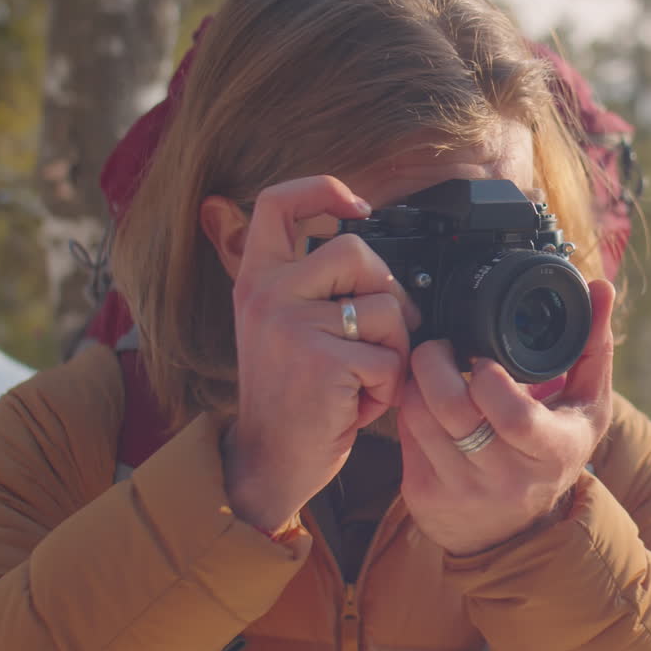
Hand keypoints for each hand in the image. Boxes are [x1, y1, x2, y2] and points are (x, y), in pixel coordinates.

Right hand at [224, 176, 419, 532]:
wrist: (269, 462)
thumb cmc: (292, 396)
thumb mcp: (285, 327)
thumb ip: (314, 286)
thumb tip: (372, 251)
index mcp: (258, 279)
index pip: (276, 202)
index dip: (322, 189)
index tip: (356, 207)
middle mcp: (267, 294)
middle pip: (356, 251)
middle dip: (386, 295)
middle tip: (378, 338)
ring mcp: (290, 325)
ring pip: (386, 308)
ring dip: (393, 350)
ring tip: (363, 378)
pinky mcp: (320, 361)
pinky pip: (390, 358)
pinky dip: (389, 388)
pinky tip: (359, 404)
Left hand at [396, 279, 616, 555]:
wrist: (515, 531)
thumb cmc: (554, 452)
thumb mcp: (585, 407)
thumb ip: (592, 345)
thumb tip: (600, 286)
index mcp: (552, 452)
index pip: (514, 417)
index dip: (490, 379)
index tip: (483, 357)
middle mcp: (506, 479)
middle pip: (453, 410)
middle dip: (436, 363)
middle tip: (442, 346)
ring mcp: (461, 490)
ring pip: (418, 416)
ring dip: (417, 381)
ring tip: (433, 368)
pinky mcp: (424, 495)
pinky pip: (403, 434)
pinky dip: (408, 406)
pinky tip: (425, 400)